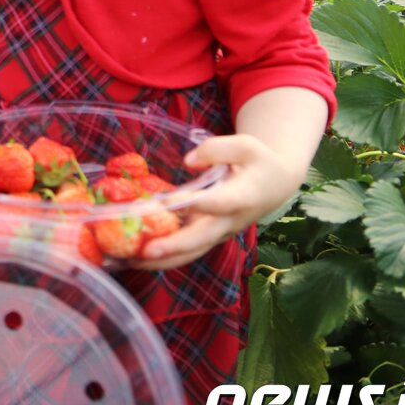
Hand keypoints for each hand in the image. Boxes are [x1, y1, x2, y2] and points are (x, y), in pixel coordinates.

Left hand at [135, 133, 303, 270]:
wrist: (275, 185)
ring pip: (192, 253)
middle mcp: (230, 221)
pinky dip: (163, 257)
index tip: (168, 203)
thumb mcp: (247, 145)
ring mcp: (219, 233)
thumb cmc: (259, 162)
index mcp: (243, 196)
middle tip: (146, 251)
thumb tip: (188, 161)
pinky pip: (187, 251)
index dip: (197, 205)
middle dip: (173, 247)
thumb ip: (218, 149)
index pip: (220, 203)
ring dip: (162, 259)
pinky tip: (134, 256)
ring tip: (129, 259)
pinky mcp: (209, 237)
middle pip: (201, 239)